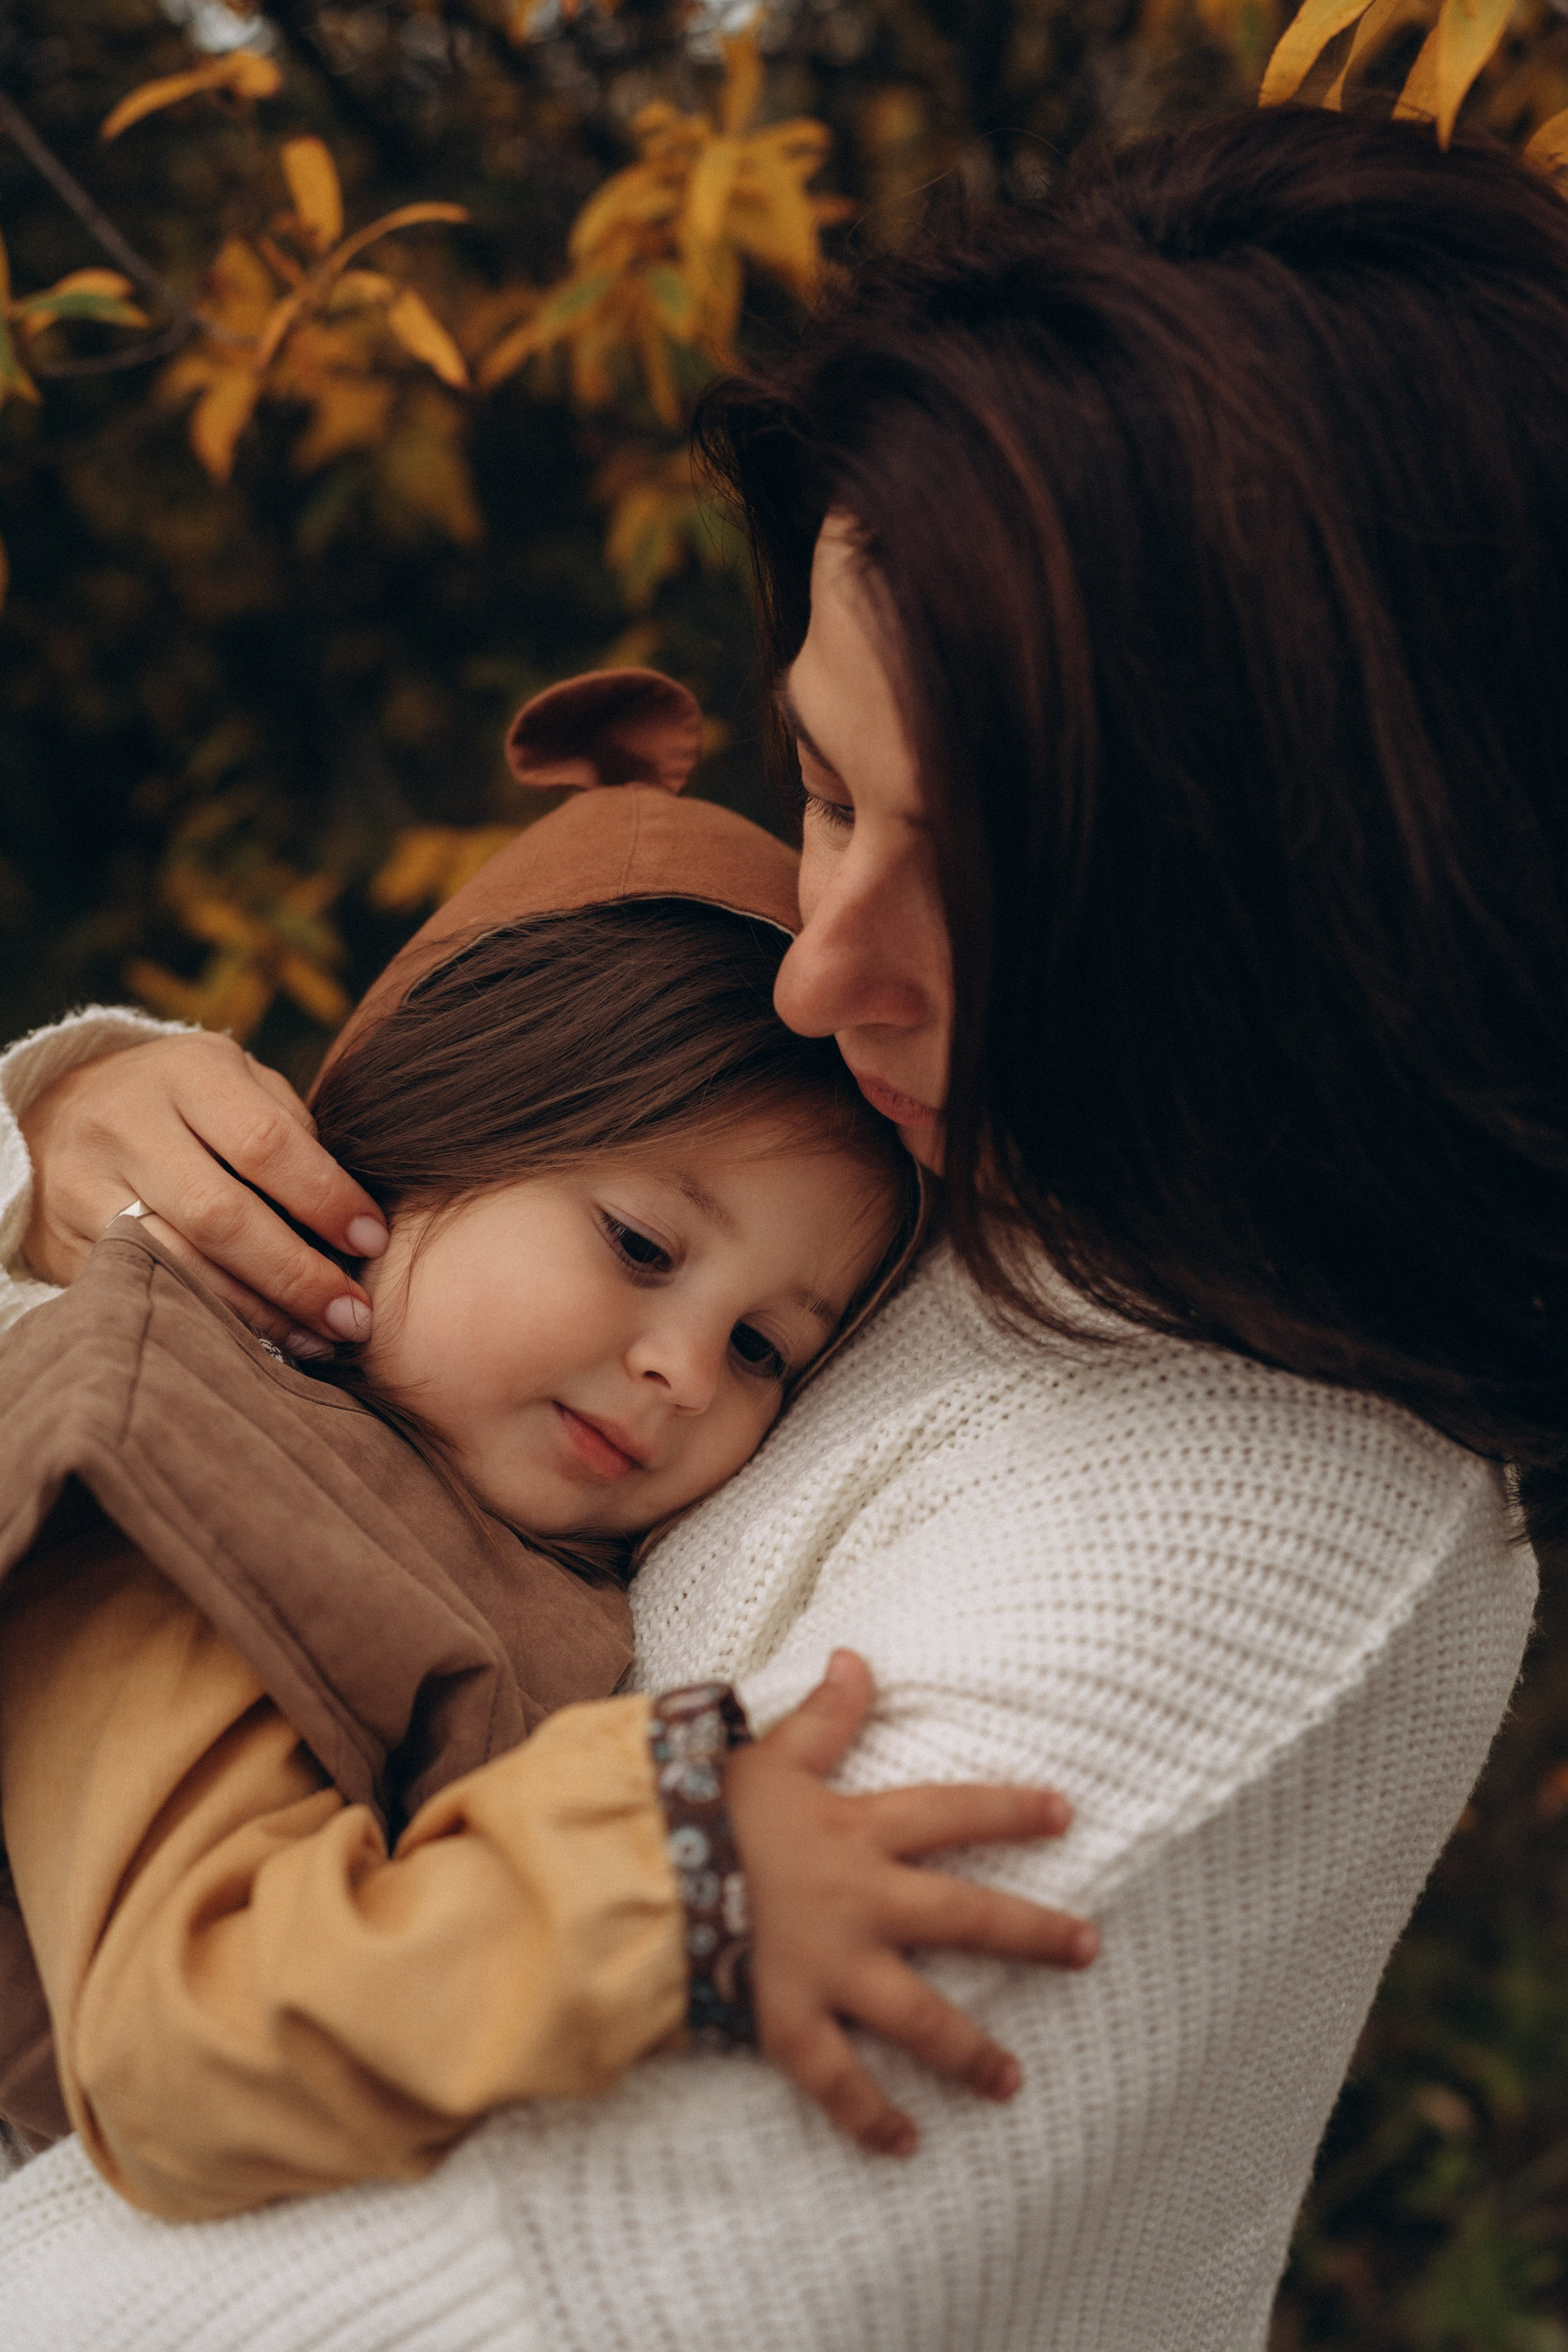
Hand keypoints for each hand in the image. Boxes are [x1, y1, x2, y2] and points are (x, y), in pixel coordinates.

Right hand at [19, 1033, 387, 1351]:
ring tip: (318, 1340)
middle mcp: (128, 1123)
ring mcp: (86, 1183)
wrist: (64, 1110)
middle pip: (221, 1214)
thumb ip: (290, 1132)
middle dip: (297, 1274)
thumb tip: (352, 1220)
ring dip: (258, 1313)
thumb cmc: (188, 1104)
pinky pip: (147, 1289)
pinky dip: (208, 1319)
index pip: (264, 1142)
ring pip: (179, 1263)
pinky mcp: (65, 1241)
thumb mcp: (236, 1085)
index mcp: (188, 1072)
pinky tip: (257, 1340)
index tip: (373, 1242)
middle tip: (354, 1315)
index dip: (325, 1199)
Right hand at [726, 1650, 1096, 2158]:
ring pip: (919, 2017)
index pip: (953, 1814)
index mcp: (857, 1831)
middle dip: (1032, 1934)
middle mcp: (860, 1902)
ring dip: (971, 2051)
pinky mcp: (788, 2019)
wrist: (637, 1869)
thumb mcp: (770, 1754)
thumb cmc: (700, 1807)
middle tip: (1087, 1949)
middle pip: (964, 1917)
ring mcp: (829, 1967)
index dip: (1011, 1811)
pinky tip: (906, 2145)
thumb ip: (823, 1717)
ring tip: (1012, 2081)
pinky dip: (870, 2118)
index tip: (1065, 1814)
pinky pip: (838, 2080)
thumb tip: (857, 1657)